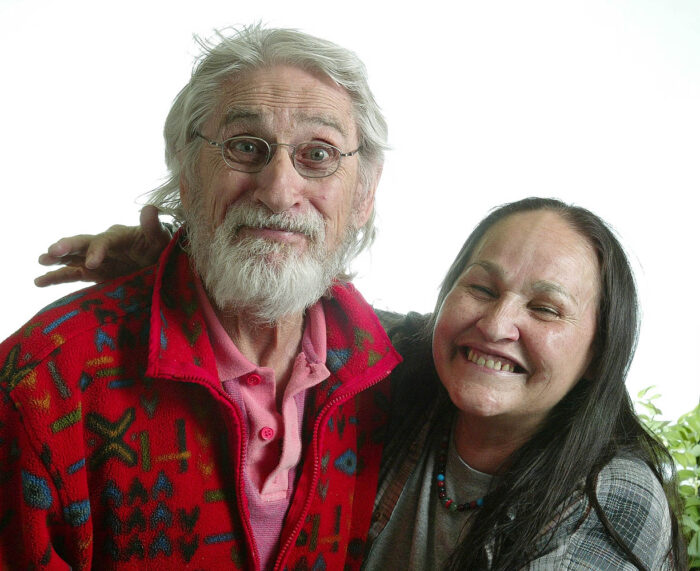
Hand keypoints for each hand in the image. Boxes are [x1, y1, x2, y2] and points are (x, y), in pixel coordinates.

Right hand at [34, 205, 171, 286]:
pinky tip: (39, 281)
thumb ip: (153, 227)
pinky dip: (56, 277)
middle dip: (67, 247)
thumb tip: (150, 209)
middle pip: (82, 243)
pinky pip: (72, 274)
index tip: (92, 264)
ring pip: (72, 257)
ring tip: (41, 261)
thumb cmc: (158, 247)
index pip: (105, 241)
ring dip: (57, 260)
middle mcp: (103, 245)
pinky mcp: (93, 273)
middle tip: (51, 252)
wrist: (157, 261)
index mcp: (118, 236)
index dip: (97, 250)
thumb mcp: (160, 239)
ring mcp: (96, 259)